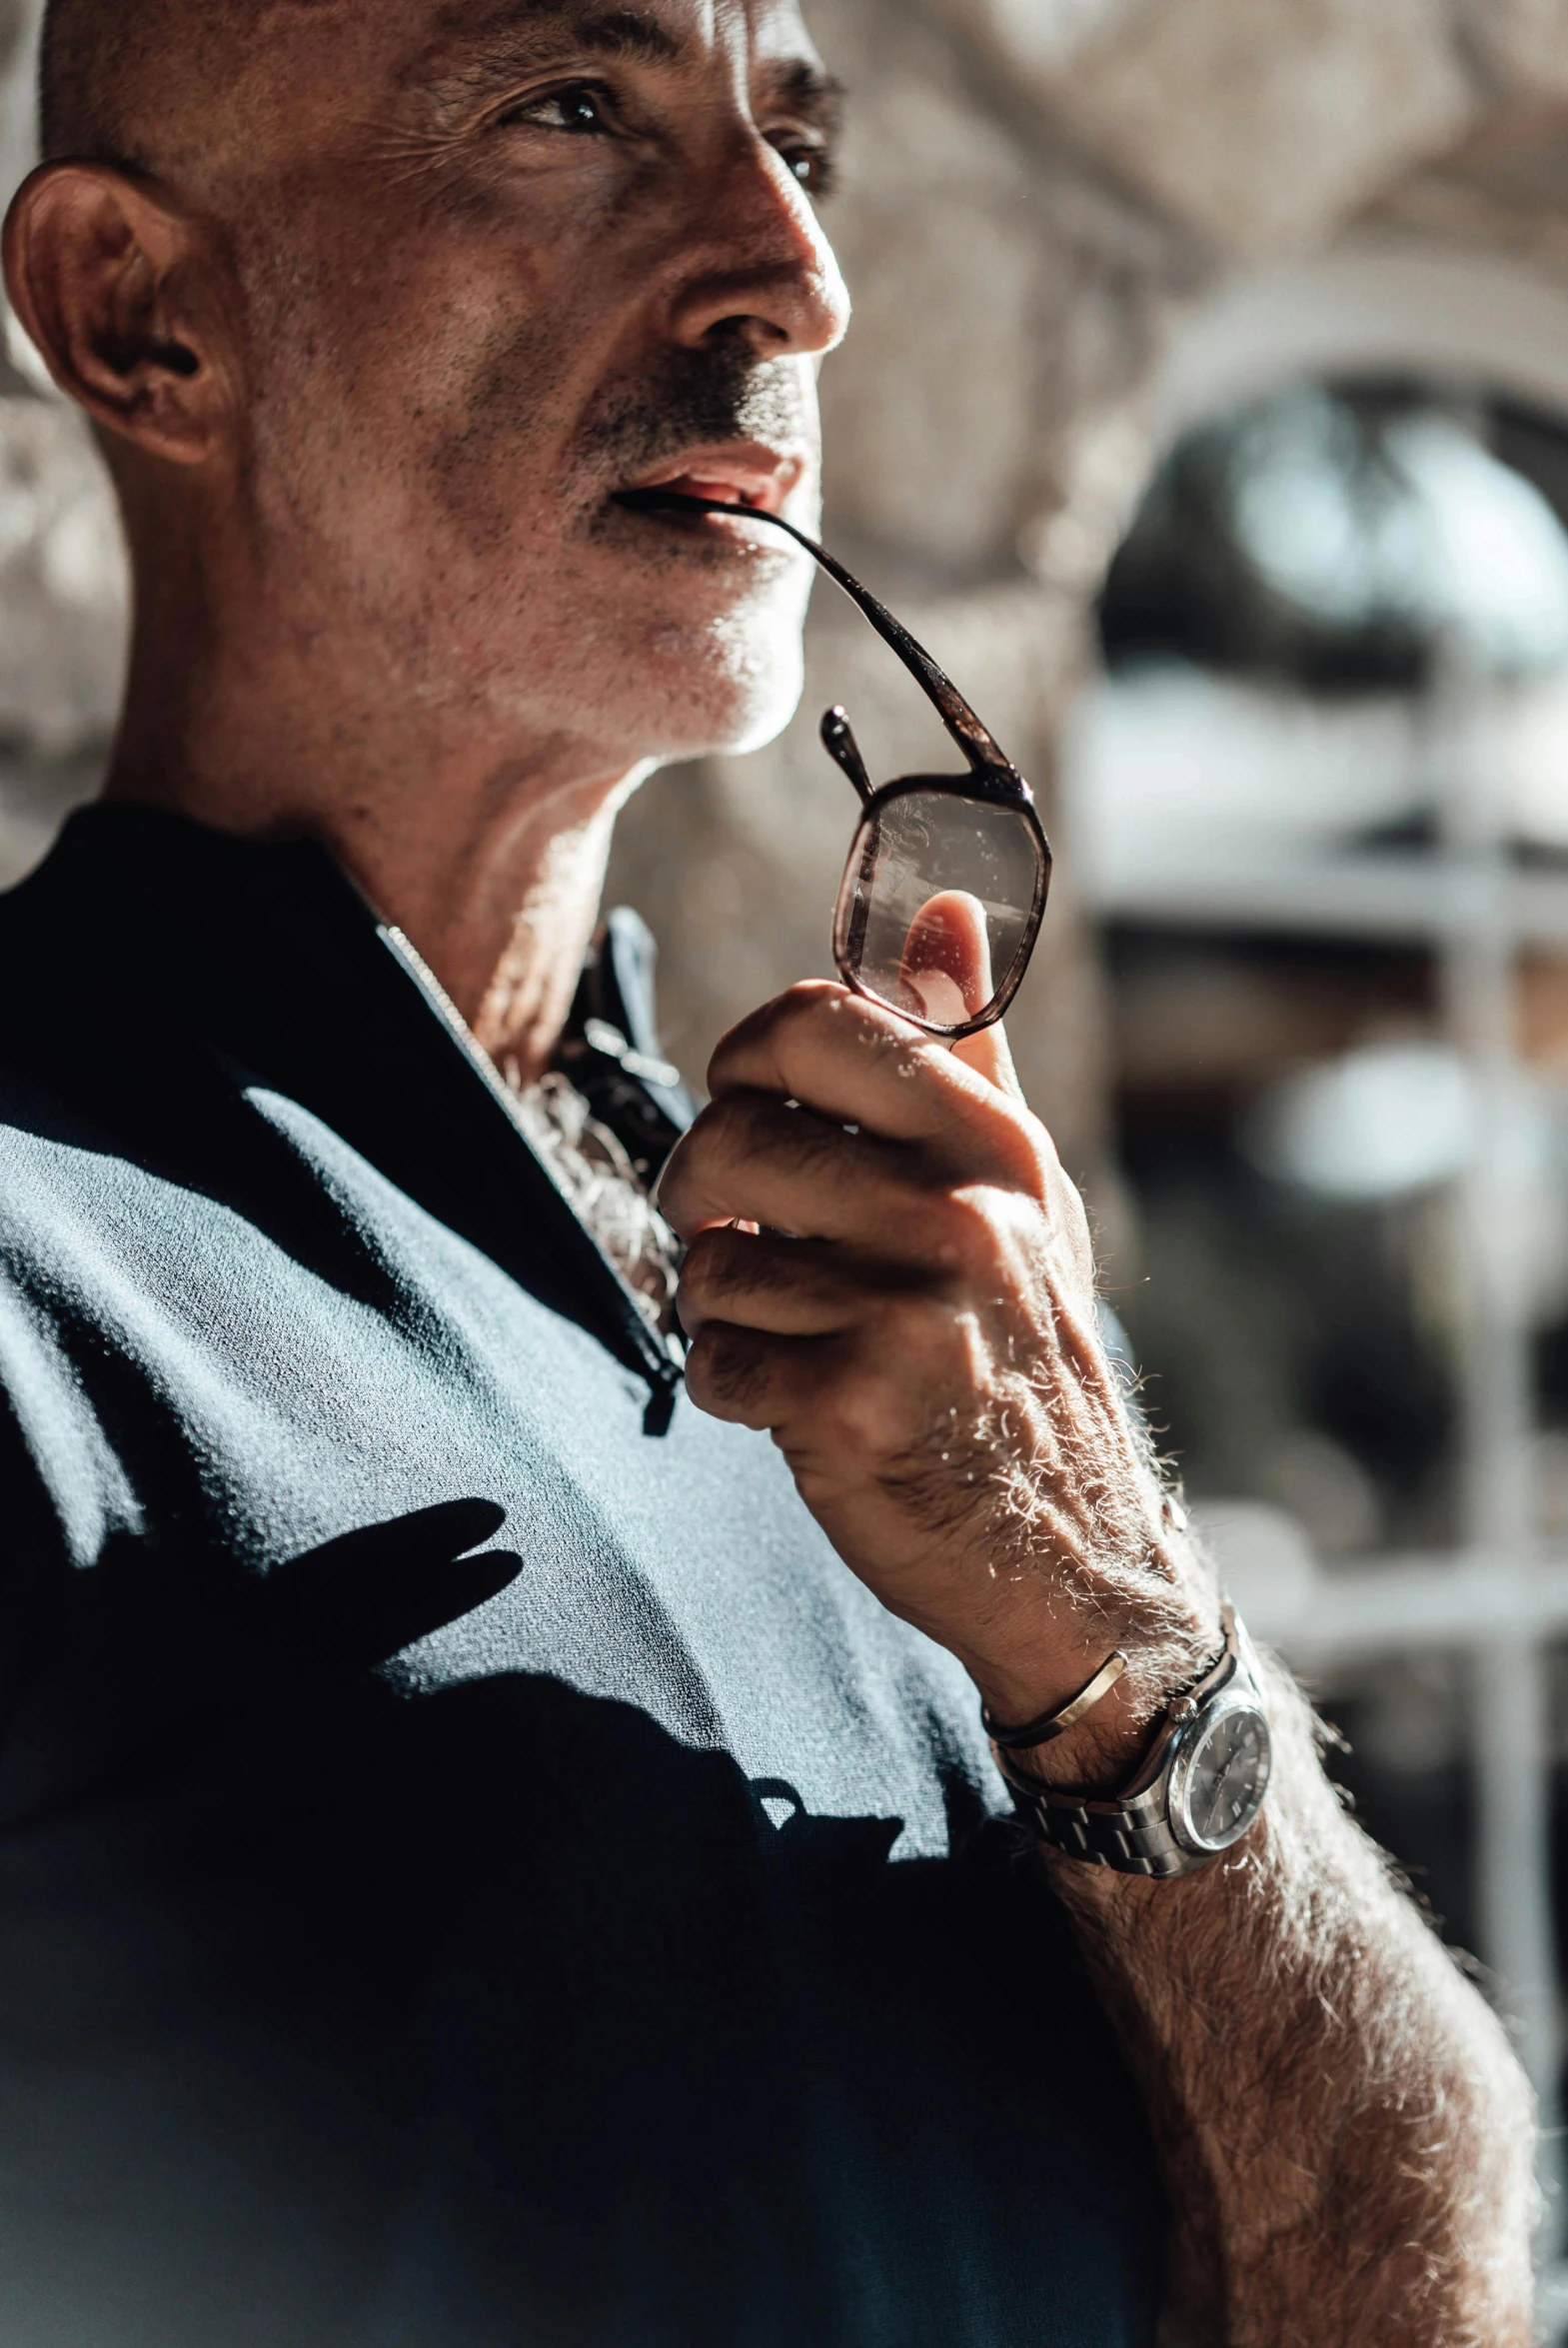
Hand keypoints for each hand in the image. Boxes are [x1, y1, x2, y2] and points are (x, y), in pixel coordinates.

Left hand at [658, 912, 1220, 1787]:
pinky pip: (715, 1359)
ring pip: (713, 1258)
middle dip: (702, 1191)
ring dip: (722, 1305)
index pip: (819, 1024)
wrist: (1072, 1559)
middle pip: (735, 1136)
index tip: (752, 1108)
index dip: (746, 1061)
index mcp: (994, 1146)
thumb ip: (968, 1054)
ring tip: (791, 1332)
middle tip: (735, 1230)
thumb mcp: (1023, 1197)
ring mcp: (912, 1313)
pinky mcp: (855, 1407)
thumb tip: (942, 907)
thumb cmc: (1022, 1360)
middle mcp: (962, 1215)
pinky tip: (794, 1403)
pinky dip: (731, 1386)